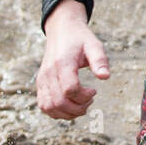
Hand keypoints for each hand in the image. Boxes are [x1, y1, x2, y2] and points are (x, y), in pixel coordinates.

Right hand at [36, 0, 109, 119]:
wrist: (62, 31)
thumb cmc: (80, 39)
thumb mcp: (94, 45)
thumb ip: (100, 61)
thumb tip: (105, 77)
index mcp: (63, 63)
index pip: (70, 89)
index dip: (84, 96)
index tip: (94, 90)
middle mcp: (49, 73)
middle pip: (60, 102)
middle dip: (78, 108)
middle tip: (90, 100)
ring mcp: (42, 80)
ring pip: (50, 107)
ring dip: (68, 113)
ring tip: (81, 105)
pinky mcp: (40, 84)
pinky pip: (44, 106)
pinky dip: (57, 112)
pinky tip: (70, 106)